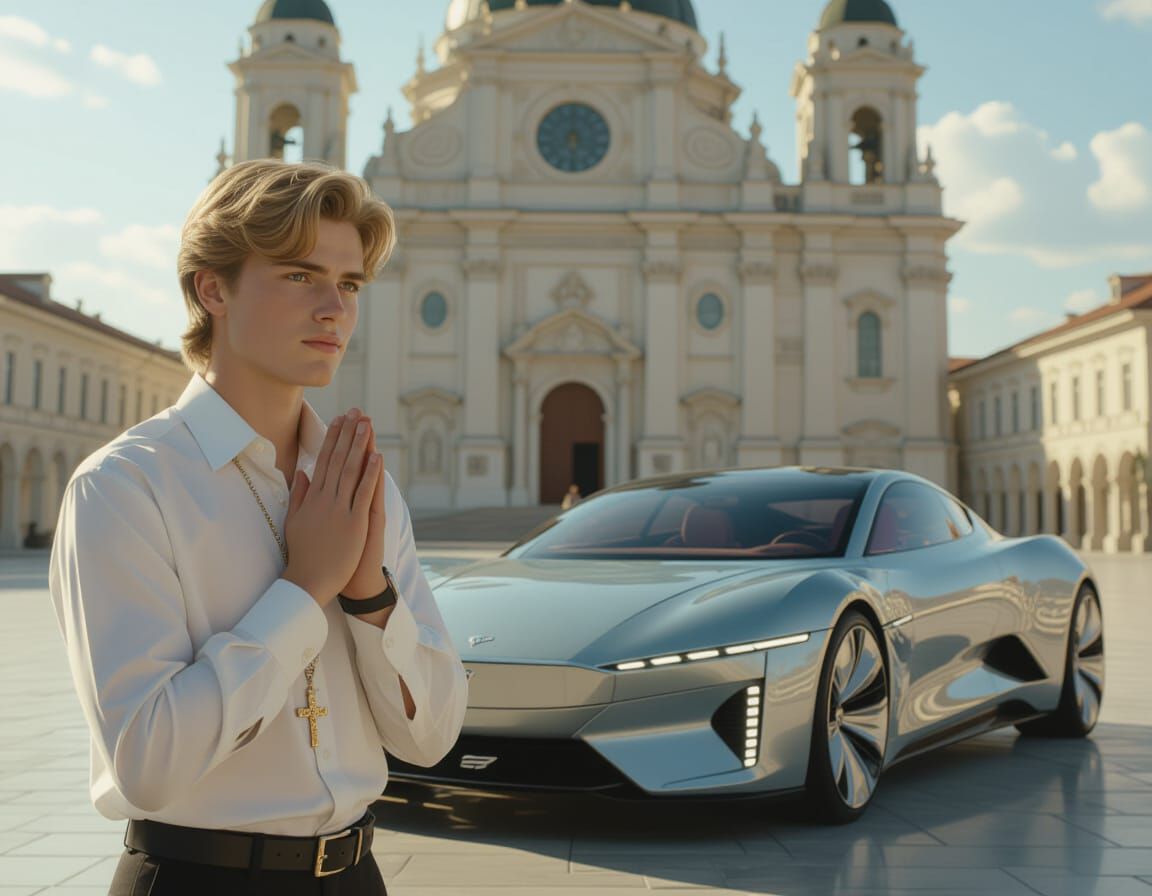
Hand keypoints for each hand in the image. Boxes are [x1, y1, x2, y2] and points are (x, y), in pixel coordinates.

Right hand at [282, 409, 380, 605]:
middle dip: (347, 435)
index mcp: (311, 498)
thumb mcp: (294, 521)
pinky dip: (370, 474)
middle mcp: (324, 499)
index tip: (339, 420)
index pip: (323, 461)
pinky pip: (364, 493)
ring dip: (359, 446)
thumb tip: (303, 472)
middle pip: (337, 460)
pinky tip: (377, 456)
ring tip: (366, 425)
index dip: (332, 439)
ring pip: (350, 471)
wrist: (309, 580)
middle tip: (355, 412)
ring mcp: (339, 510)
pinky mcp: (354, 522)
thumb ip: (299, 495)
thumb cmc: (303, 553)